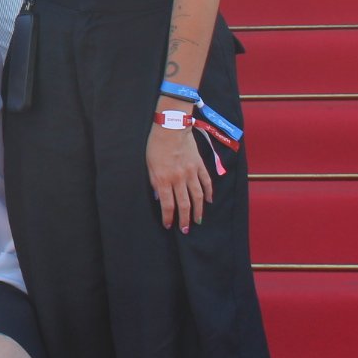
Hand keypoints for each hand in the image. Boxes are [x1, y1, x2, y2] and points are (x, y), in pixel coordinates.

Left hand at [147, 116, 213, 232]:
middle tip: (185, 230)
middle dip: (184, 219)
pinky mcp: (199, 166)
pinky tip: (209, 201)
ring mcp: (191, 172)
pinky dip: (208, 193)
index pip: (167, 204)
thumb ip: (154, 182)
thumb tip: (159, 197)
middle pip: (184, 204)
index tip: (169, 225)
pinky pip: (206, 182)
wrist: (171, 127)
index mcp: (164, 179)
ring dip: (198, 211)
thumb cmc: (155, 144)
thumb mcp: (149, 164)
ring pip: (197, 197)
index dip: (168, 217)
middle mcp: (179, 178)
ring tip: (197, 221)